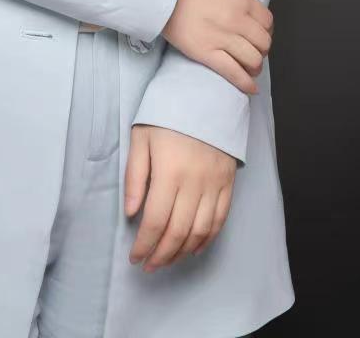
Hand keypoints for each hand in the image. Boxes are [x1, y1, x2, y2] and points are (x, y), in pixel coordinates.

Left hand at [125, 124, 236, 269]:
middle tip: (149, 265)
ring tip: (167, 260)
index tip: (134, 257)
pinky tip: (194, 247)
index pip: (155, 220)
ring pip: (200, 231)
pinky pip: (220, 219)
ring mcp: (214, 183)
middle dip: (161, 254)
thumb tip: (131, 213)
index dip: (144, 244)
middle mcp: (194, 182)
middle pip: (178, 231)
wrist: (206, 93)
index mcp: (169, 171)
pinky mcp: (228, 182)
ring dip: (182, 251)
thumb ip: (135, 177)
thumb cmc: (168, 113)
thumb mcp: (141, 137)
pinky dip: (207, 239)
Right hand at [161, 0, 272, 94]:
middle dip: (261, 48)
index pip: (267, 21)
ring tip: (250, 68)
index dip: (266, 30)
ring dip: (254, 66)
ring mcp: (222, 36)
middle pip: (263, 42)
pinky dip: (244, 83)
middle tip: (254, 50)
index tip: (260, 33)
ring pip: (252, 59)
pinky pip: (232, 72)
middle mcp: (237, 19)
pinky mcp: (204, 51)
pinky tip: (250, 88)